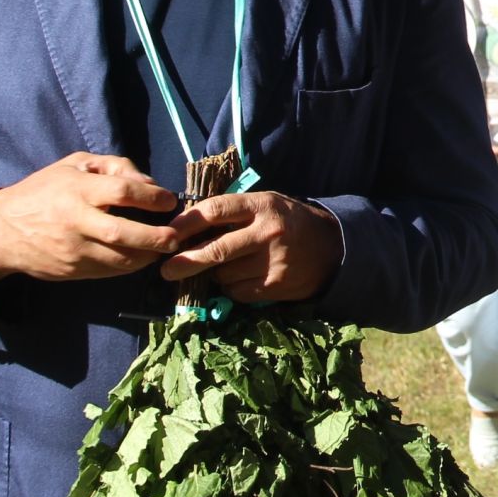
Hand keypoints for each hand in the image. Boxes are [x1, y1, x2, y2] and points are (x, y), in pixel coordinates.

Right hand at [0, 152, 178, 283]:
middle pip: (124, 233)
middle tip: (176, 236)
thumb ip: (114, 166)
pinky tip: (141, 256)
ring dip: (148, 255)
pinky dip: (130, 265)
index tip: (168, 201)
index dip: (152, 197)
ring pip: (120, 259)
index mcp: (76, 190)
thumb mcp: (74, 164)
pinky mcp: (73, 271)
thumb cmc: (44, 191)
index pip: (121, 192)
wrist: (1, 231)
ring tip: (163, 247)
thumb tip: (149, 184)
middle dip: (156, 237)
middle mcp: (75, 221)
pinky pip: (110, 272)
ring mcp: (73, 250)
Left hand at [161, 192, 343, 301]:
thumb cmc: (287, 221)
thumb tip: (186, 226)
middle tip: (166, 270)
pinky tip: (240, 278)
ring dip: (214, 274)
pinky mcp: (276, 285)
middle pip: (215, 250)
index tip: (168, 233)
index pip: (215, 210)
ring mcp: (273, 261)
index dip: (186, 223)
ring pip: (224, 274)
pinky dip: (231, 288)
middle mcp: (267, 232)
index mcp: (261, 205)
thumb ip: (232, 212)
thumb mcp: (265, 204)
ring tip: (221, 268)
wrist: (330, 247)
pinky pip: (238, 292)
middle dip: (184, 262)